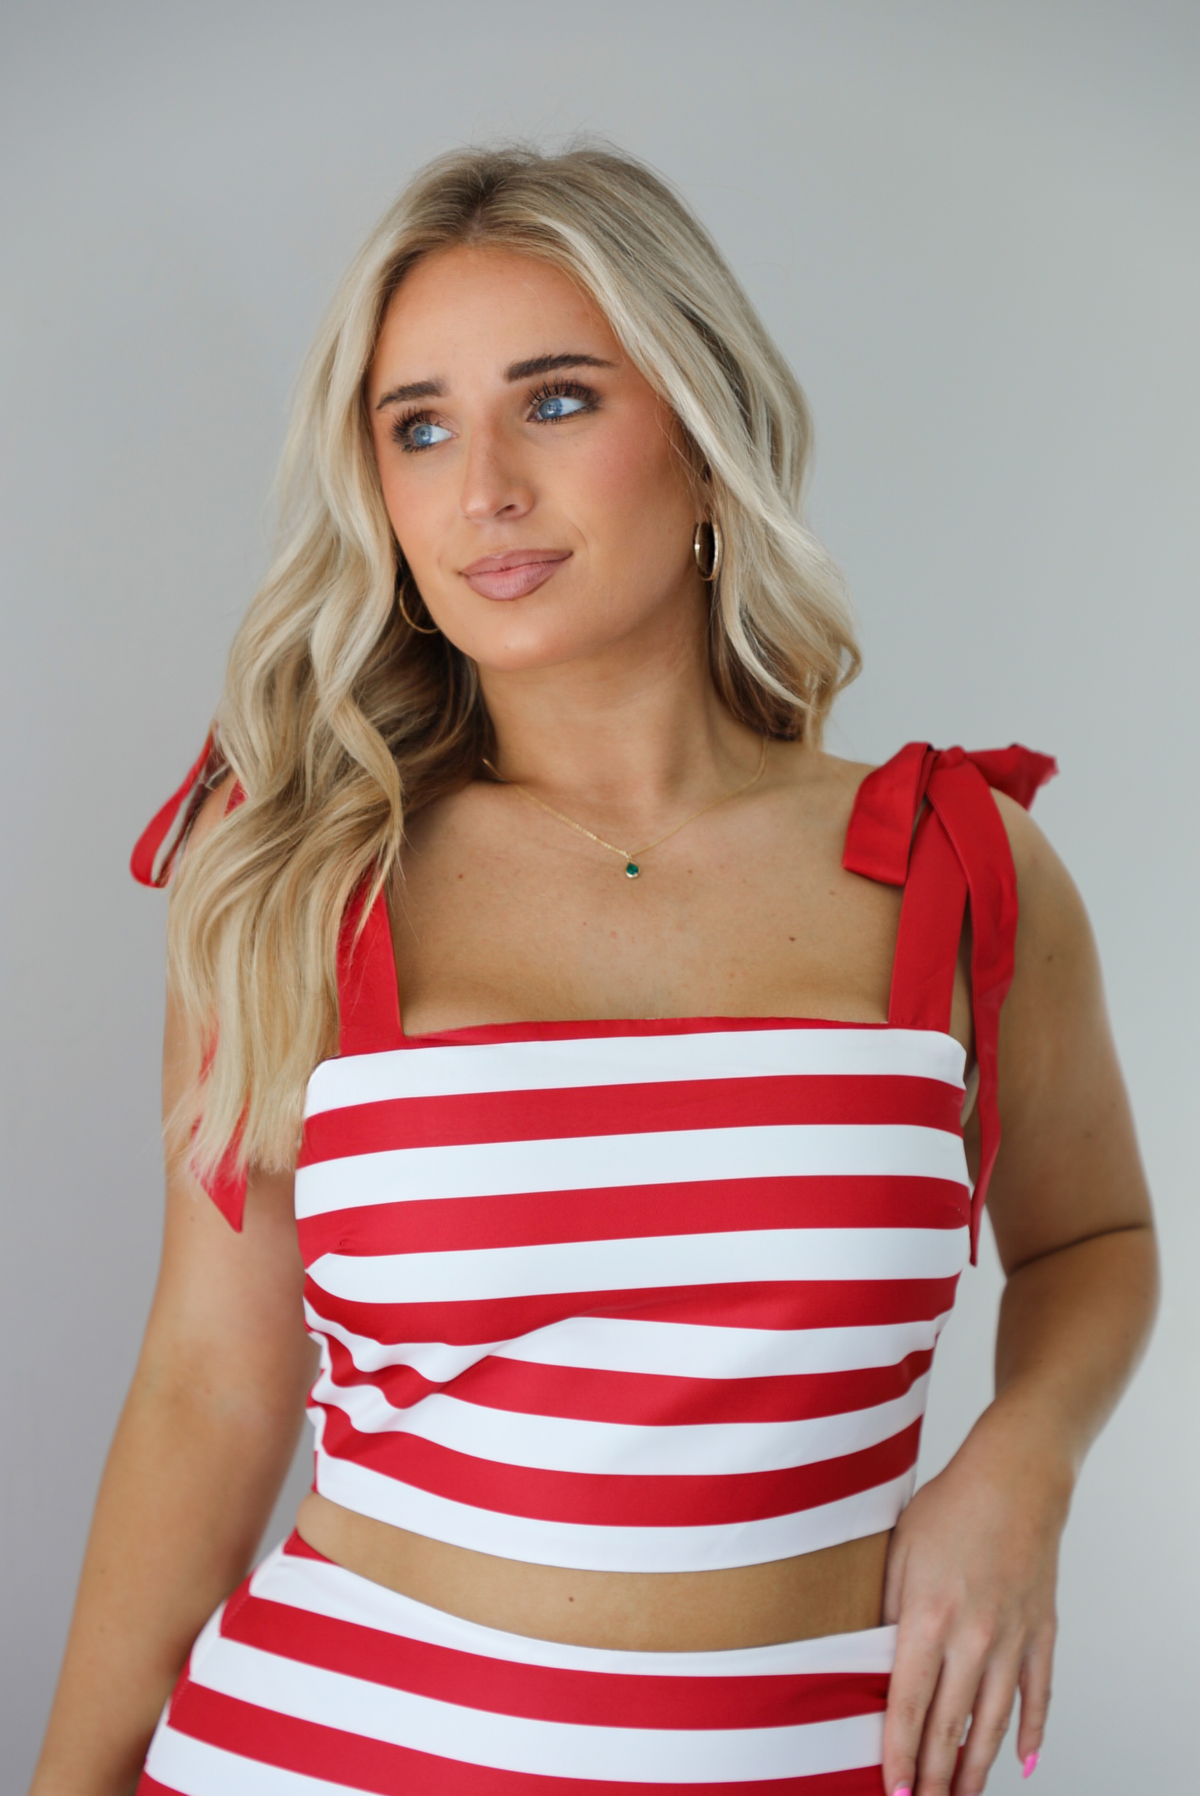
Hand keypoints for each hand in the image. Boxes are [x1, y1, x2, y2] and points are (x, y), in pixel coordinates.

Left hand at [880, 1405, 1068, 1795]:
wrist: (1016, 1477)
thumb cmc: (950, 1506)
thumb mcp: (899, 1550)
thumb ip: (886, 1608)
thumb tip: (872, 1658)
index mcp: (928, 1616)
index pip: (909, 1703)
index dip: (899, 1753)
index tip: (891, 1790)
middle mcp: (974, 1636)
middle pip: (950, 1725)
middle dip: (933, 1776)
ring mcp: (1014, 1638)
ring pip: (994, 1723)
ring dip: (976, 1768)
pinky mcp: (1043, 1632)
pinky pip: (1038, 1696)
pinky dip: (1032, 1733)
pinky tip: (1024, 1762)